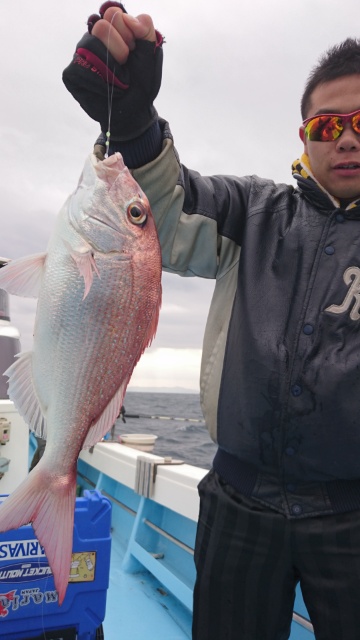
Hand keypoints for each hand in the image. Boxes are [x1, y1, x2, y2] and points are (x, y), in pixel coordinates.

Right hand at [62, 2, 162, 140]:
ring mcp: (81, 55)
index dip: (128, 33)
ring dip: (111, 67)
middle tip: (125, 66)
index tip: (134, 51)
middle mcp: (94, 39)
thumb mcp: (151, 55)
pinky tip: (105, 89)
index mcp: (113, 30)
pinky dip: (98, 82)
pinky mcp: (71, 73)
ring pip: (90, 45)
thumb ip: (146, 30)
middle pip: (101, 26)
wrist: (135, 111)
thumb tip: (128, 18)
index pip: (113, 14)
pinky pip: (80, 67)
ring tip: (117, 79)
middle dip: (120, 49)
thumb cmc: (141, 83)